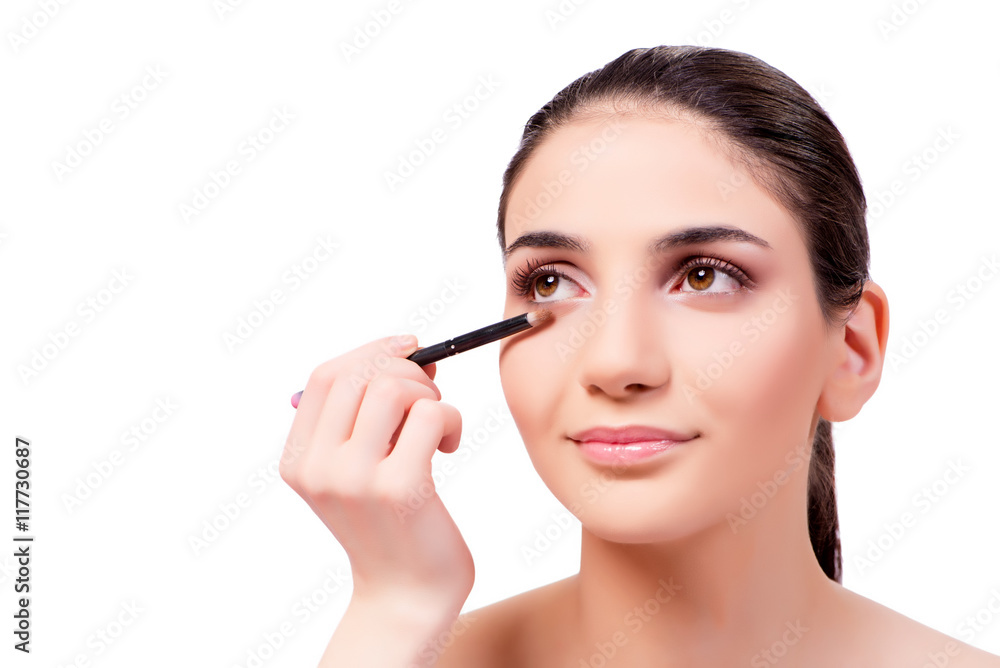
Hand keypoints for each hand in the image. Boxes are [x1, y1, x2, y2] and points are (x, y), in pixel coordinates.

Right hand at [280, 335, 473, 616]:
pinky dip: (451, 420)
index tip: (408, 348)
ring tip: (436, 426)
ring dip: (429, 395)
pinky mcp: (400, 489)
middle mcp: (318, 468)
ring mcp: (355, 479)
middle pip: (359, 374)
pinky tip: (450, 447)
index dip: (371, 351)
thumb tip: (400, 350)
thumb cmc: (393, 523)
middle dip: (406, 370)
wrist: (407, 593)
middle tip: (429, 397)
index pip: (325, 376)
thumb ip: (361, 417)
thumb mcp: (356, 470)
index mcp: (298, 460)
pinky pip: (431, 415)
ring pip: (394, 388)